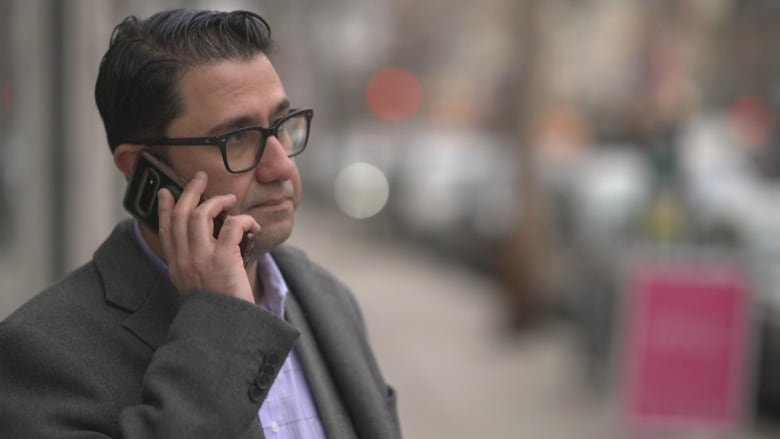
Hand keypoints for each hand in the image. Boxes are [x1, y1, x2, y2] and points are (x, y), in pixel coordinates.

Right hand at [157, 171, 260, 302]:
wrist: (226, 329)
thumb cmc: (218, 309)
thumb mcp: (196, 287)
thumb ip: (194, 266)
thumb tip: (205, 245)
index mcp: (176, 266)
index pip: (165, 230)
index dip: (164, 208)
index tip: (165, 192)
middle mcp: (184, 260)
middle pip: (181, 215)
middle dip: (190, 191)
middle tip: (200, 177)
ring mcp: (202, 259)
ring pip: (201, 214)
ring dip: (217, 201)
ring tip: (229, 198)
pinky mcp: (223, 259)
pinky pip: (232, 225)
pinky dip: (244, 220)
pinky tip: (252, 226)